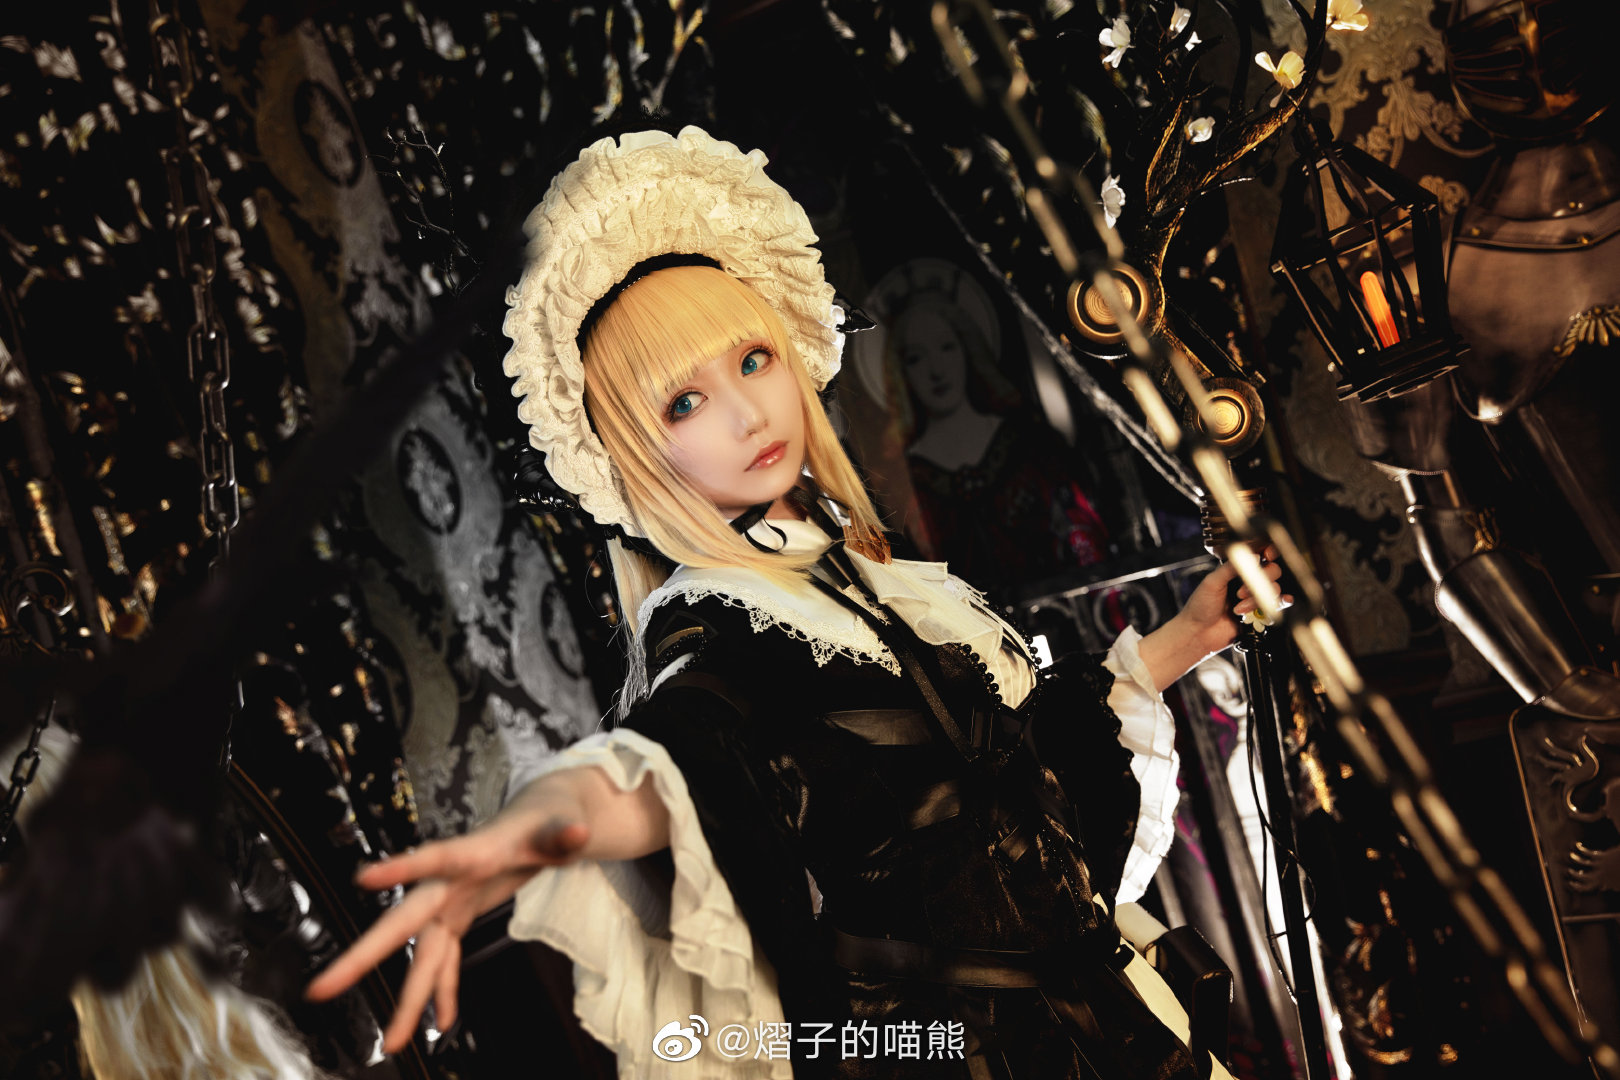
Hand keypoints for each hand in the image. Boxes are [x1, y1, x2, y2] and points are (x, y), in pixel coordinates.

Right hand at [304, 775, 593, 1051]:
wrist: (538, 820)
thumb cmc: (548, 820)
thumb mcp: (563, 826)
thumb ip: (565, 834)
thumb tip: (579, 836)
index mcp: (472, 853)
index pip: (434, 858)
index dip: (402, 868)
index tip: (362, 879)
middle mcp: (449, 883)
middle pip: (402, 922)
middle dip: (363, 957)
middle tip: (320, 989)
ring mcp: (449, 903)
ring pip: (420, 956)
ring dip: (408, 998)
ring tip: (393, 1042)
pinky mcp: (457, 917)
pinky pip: (444, 960)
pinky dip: (443, 989)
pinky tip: (441, 1020)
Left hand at [1184, 544, 1289, 654]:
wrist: (1199, 633)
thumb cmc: (1200, 607)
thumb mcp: (1213, 582)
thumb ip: (1231, 567)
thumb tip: (1253, 555)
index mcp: (1236, 570)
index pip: (1258, 555)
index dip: (1267, 552)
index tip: (1268, 555)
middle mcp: (1248, 582)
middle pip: (1272, 571)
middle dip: (1259, 582)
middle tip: (1240, 593)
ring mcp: (1255, 597)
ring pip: (1274, 589)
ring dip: (1257, 599)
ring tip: (1238, 609)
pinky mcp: (1260, 613)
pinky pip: (1279, 605)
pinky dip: (1283, 602)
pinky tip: (1283, 600)